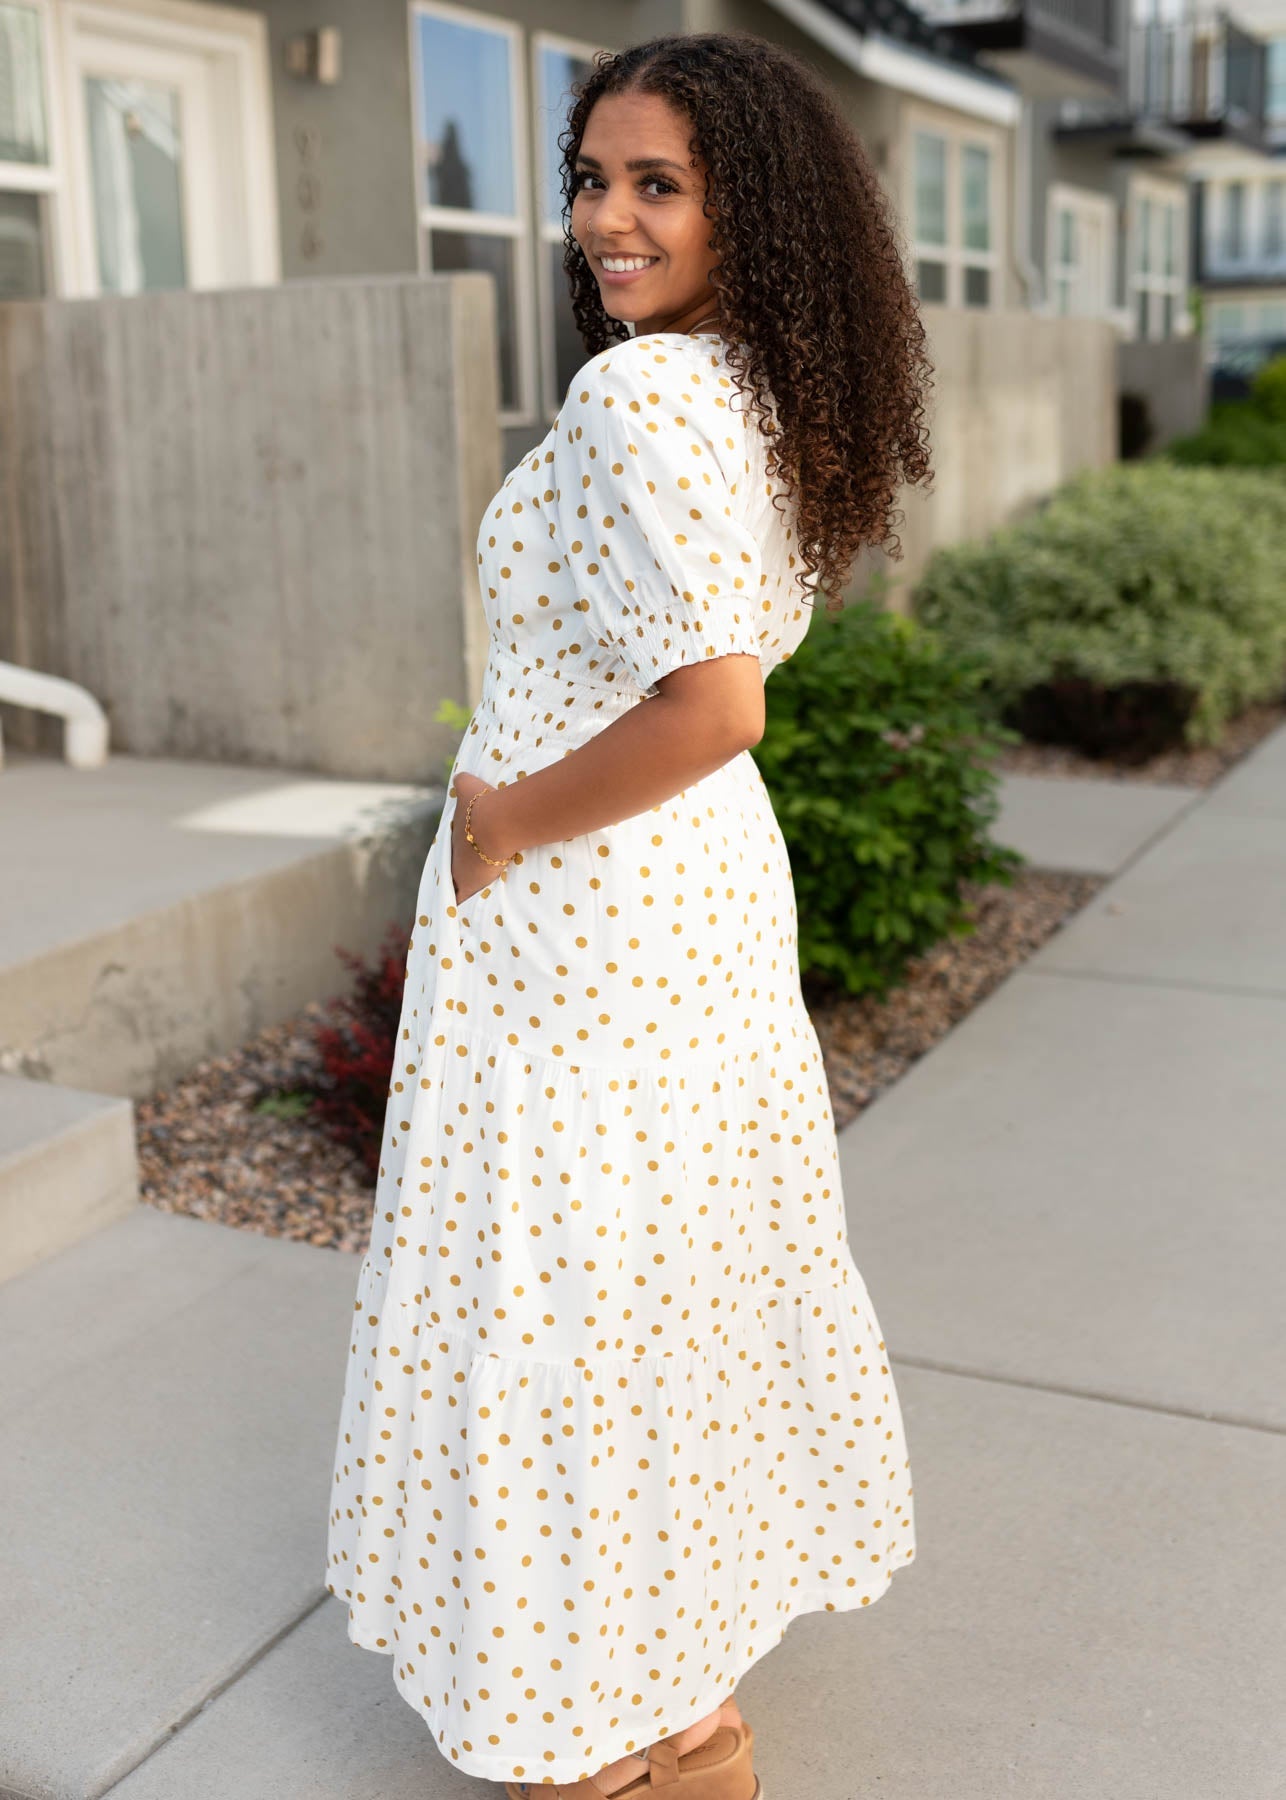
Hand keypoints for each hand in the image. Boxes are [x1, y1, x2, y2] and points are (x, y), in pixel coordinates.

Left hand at [449, 771, 507, 903]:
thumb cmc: (483, 804)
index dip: (457, 849)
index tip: (461, 854)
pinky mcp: (469, 883)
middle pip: (452, 865)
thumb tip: (460, 776)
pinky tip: (457, 914)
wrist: (496, 822)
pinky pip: (460, 898)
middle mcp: (452, 853)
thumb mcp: (468, 785)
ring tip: (460, 897)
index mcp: (453, 834)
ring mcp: (459, 869)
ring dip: (459, 887)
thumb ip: (463, 780)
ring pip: (455, 882)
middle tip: (464, 875)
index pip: (452, 846)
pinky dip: (459, 904)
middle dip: (458, 869)